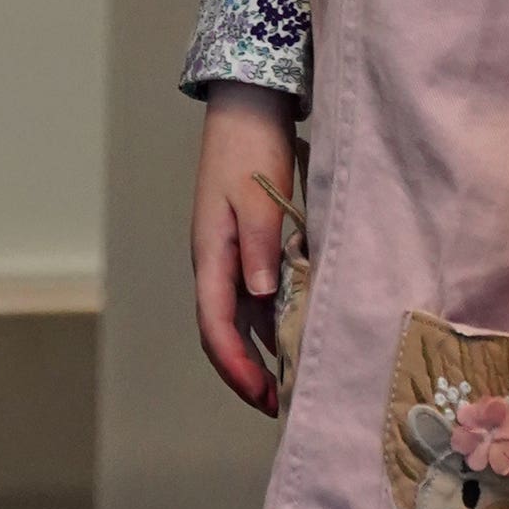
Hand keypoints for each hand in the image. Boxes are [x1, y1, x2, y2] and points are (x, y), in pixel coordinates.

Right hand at [189, 85, 300, 416]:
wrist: (249, 104)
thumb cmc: (251, 146)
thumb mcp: (257, 195)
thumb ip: (260, 245)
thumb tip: (261, 296)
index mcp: (210, 253)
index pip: (215, 327)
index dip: (236, 367)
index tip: (262, 396)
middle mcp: (216, 261)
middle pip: (223, 331)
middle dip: (246, 371)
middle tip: (279, 403)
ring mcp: (230, 253)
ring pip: (240, 316)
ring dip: (261, 349)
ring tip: (293, 377)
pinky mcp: (247, 242)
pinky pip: (256, 294)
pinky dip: (272, 319)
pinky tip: (298, 328)